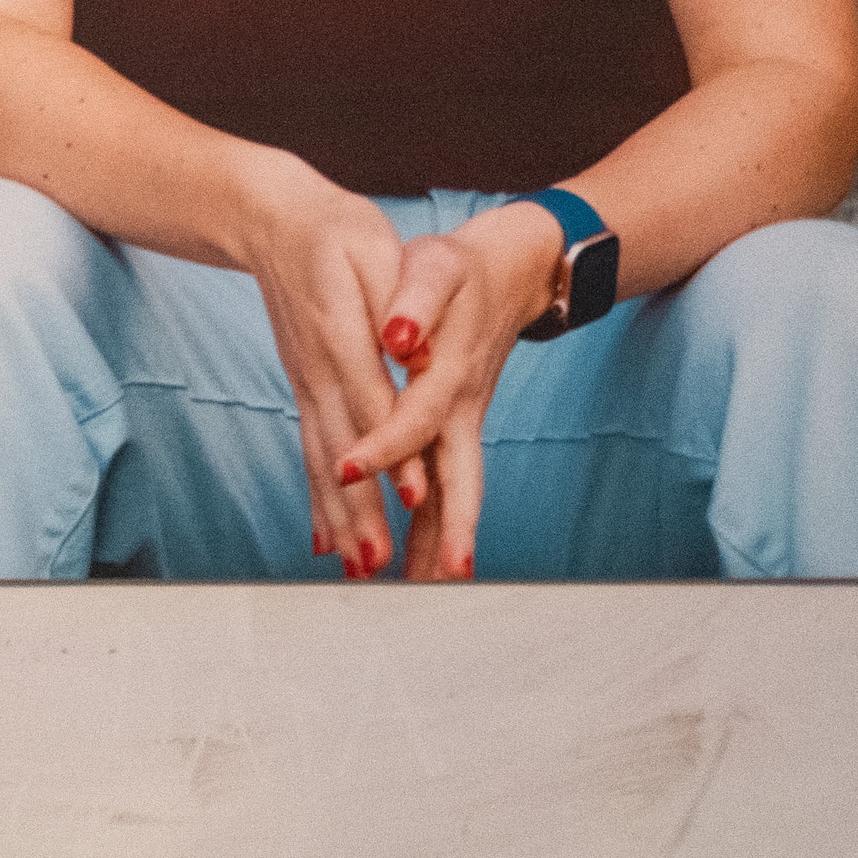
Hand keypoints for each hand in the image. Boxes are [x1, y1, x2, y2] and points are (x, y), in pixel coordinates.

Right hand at [227, 157, 426, 577]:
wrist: (273, 222)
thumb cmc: (334, 232)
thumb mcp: (372, 251)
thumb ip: (394, 301)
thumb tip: (416, 349)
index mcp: (341, 334)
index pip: (372, 401)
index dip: (394, 450)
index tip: (414, 496)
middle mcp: (318, 370)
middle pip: (342, 450)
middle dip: (361, 510)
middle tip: (379, 563)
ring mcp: (306, 385)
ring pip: (323, 461)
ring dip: (341, 519)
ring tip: (360, 569)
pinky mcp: (305, 392)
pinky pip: (310, 454)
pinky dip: (318, 501)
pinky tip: (327, 541)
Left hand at [335, 204, 570, 583]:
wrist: (510, 269)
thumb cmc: (460, 267)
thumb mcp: (436, 266)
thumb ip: (417, 296)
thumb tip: (400, 333)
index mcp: (449, 371)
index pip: (416, 417)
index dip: (386, 445)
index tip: (348, 469)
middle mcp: (461, 408)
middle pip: (458, 478)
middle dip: (445, 528)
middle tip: (432, 580)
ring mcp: (463, 424)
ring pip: (456, 491)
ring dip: (440, 540)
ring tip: (421, 591)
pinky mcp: (457, 429)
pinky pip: (447, 484)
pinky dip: (432, 523)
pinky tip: (416, 562)